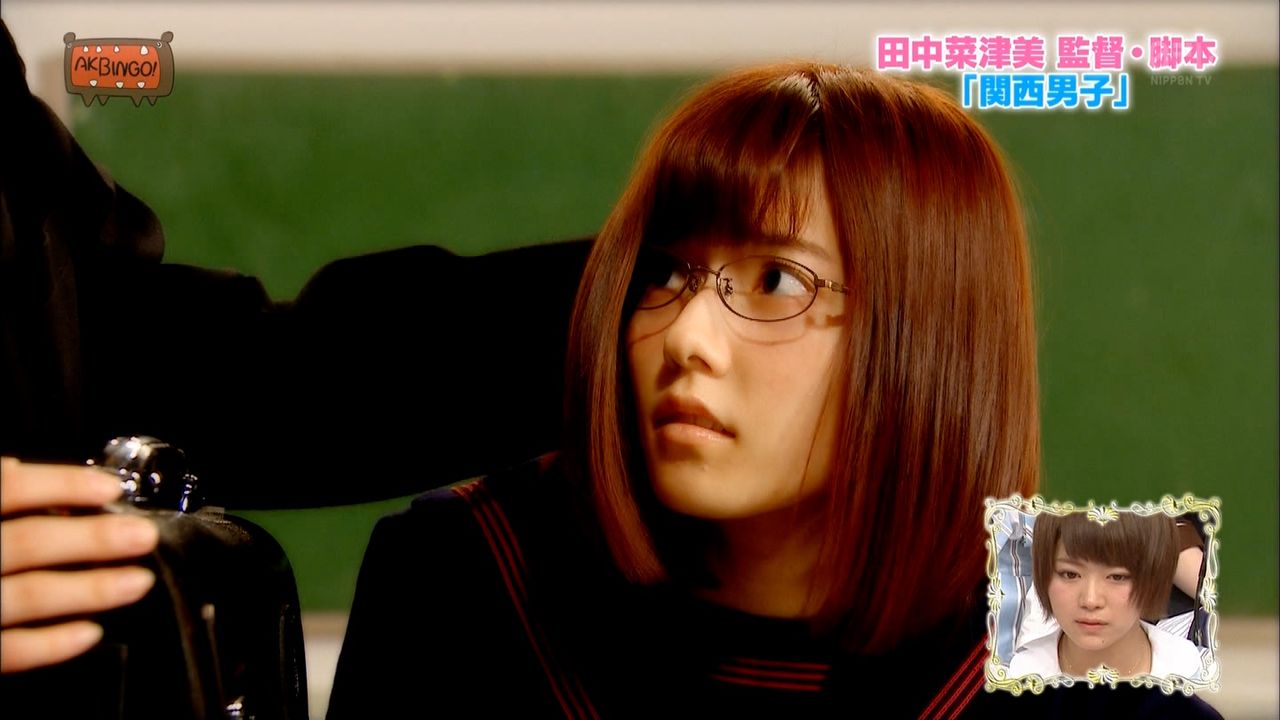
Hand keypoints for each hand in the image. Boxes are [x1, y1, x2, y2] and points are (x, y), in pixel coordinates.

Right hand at [1, 457, 158, 672]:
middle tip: (142, 537)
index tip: (109, 489)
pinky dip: (50, 645)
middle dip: (92, 540)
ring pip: (27, 596)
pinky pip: (6, 653)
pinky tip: (90, 633)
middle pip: (27, 543)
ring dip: (89, 590)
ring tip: (137, 582)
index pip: (5, 489)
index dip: (59, 485)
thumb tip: (15, 467)